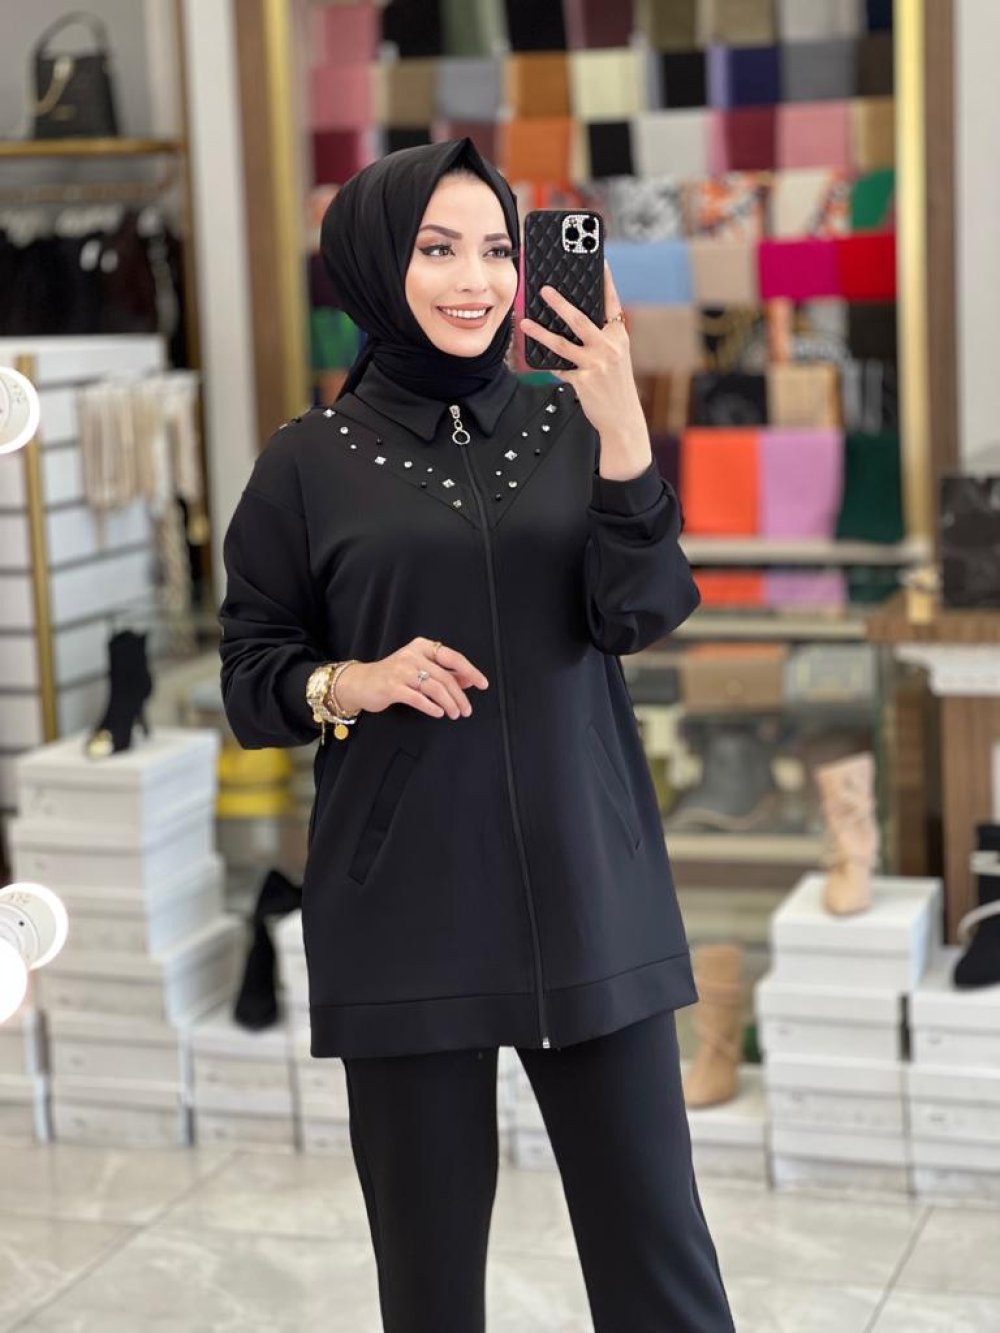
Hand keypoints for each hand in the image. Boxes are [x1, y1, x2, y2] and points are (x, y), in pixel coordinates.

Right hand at [334, 638, 488, 720]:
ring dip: (449, 703)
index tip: (483, 684)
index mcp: (422, 647)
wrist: (361, 683)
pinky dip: (431, 706)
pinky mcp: (392, 687)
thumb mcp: (420, 669)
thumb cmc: (394, 676)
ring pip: (434, 687)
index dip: (470, 671)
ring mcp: (401, 670)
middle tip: (467, 710)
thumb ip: (444, 673)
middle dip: (459, 695)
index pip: (452, 657)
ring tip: (455, 714)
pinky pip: (418, 698)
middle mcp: (412, 655)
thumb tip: (469, 680)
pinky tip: (439, 712)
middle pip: (445, 676)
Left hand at [519, 262, 645, 441]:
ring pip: (563, 344)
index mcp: (618, 335)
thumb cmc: (615, 384)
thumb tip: (572, 321)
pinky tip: (537, 356)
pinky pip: (559, 367)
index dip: (606, 281)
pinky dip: (549, 362)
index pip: (611, 303)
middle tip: (544, 290)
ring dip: (541, 332)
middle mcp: (609, 347)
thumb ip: (600, 337)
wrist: (622, 417)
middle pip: (580, 319)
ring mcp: (596, 364)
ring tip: (525, 323)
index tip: (600, 261)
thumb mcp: (615, 356)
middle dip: (560, 303)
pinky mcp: (584, 381)